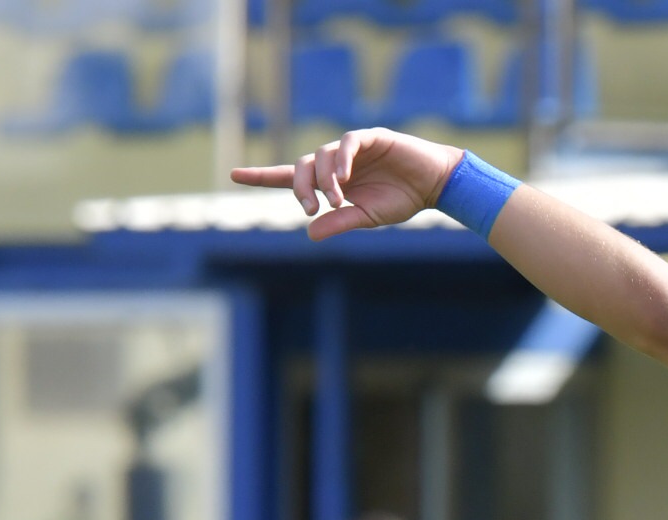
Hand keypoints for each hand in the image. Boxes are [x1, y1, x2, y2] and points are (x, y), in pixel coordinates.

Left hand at [232, 130, 463, 241]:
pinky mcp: (369, 137)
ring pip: (321, 157)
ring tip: (338, 201)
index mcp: (330, 183)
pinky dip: (340, 160)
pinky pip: (345, 144)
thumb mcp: (367, 218)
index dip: (261, 175)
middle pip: (300, 167)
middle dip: (300, 188)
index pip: (289, 177)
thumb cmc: (401, 200)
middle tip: (312, 208)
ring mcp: (350, 148)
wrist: (433, 184)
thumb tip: (310, 233)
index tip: (234, 175)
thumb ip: (339, 222)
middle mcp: (334, 163)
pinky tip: (343, 178)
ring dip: (324, 181)